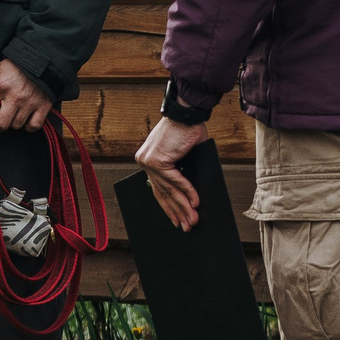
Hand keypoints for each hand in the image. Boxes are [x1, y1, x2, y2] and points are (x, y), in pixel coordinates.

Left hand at [0, 59, 52, 131]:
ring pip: (16, 125)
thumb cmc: (18, 65)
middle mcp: (15, 97)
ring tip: (12, 116)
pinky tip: (25, 120)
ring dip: (12, 123)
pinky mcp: (43, 106)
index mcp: (1, 86)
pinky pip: (34, 125)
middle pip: (1, 123)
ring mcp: (29, 103)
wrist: (41, 60)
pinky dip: (29, 126)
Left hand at [133, 115, 211, 230]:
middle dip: (177, 212)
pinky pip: (175, 181)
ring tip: (194, 219)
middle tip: (187, 226)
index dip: (168, 207)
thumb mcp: (184, 157)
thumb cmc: (187, 131)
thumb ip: (183, 173)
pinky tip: (195, 203)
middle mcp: (144, 162)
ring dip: (184, 207)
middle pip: (162, 193)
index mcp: (148, 161)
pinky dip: (187, 192)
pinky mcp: (157, 160)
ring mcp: (148, 161)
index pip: (157, 189)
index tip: (177, 220)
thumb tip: (190, 197)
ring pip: (169, 190)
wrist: (187, 114)